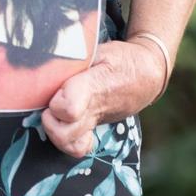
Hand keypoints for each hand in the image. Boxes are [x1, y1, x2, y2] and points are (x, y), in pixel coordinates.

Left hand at [41, 40, 166, 157]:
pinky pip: (80, 147)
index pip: (70, 108)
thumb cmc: (120, 59)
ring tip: (52, 114)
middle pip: (65, 135)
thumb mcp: (99, 48)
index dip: (57, 102)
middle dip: (50, 121)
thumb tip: (49, 51)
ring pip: (72, 146)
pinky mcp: (96, 128)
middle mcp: (94, 110)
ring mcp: (96, 122)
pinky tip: (62, 123)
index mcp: (93, 87)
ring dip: (56, 133)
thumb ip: (73, 52)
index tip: (55, 88)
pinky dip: (67, 141)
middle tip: (48, 102)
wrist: (147, 76)